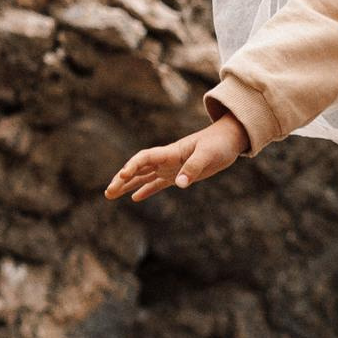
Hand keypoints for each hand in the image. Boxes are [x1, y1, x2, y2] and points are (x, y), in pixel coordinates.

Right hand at [105, 115, 249, 202]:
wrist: (229, 139)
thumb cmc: (219, 143)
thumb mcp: (208, 155)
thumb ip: (194, 168)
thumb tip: (180, 184)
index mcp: (171, 152)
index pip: (145, 158)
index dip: (133, 166)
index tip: (123, 175)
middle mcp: (166, 160)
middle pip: (138, 169)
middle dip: (122, 179)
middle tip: (108, 192)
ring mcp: (171, 167)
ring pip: (143, 177)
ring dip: (127, 185)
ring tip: (110, 195)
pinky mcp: (178, 174)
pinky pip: (157, 183)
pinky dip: (146, 190)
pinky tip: (135, 198)